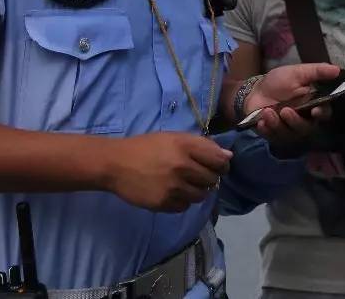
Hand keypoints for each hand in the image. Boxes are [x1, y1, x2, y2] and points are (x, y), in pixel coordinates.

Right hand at [104, 132, 231, 212]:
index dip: (222, 165)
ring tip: (182, 184)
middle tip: (196, 175)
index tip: (218, 167)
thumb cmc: (146, 147)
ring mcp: (173, 187)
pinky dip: (181, 201)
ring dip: (196, 191)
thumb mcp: (173, 138)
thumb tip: (228, 156)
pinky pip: (184, 206)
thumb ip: (202, 145)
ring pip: (200, 196)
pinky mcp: (163, 203)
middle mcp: (182, 166)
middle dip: (208, 178)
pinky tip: (171, 192)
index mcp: (185, 146)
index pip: (219, 160)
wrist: (115, 164)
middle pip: (211, 179)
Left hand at [245, 62, 341, 152]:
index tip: (315, 111)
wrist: (255, 91)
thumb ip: (317, 71)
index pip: (324, 113)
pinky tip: (261, 122)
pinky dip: (267, 131)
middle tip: (285, 111)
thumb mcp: (297, 72)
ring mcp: (289, 130)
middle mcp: (304, 121)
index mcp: (313, 105)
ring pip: (289, 135)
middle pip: (306, 128)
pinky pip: (274, 138)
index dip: (322, 114)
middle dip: (296, 121)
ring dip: (278, 124)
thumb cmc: (279, 82)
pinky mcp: (275, 137)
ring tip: (267, 112)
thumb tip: (337, 69)